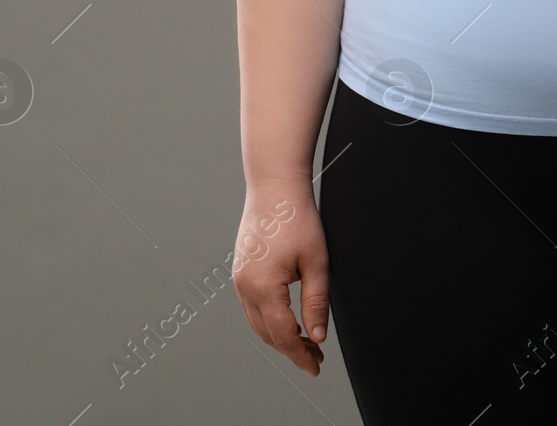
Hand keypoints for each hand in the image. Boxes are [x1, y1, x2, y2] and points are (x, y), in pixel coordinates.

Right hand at [232, 179, 328, 375]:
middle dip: (291, 350)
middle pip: (266, 334)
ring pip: (256, 323)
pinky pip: (251, 307)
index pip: (283, 335)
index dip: (301, 355)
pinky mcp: (240, 272)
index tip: (316, 368)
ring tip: (305, 342)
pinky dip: (268, 320)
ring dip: (278, 336)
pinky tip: (287, 320)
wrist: (274, 188)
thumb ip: (316, 303)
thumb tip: (318, 337)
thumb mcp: (317, 263)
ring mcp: (238, 280)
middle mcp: (244, 287)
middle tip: (316, 357)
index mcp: (263, 287)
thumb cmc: (298, 220)